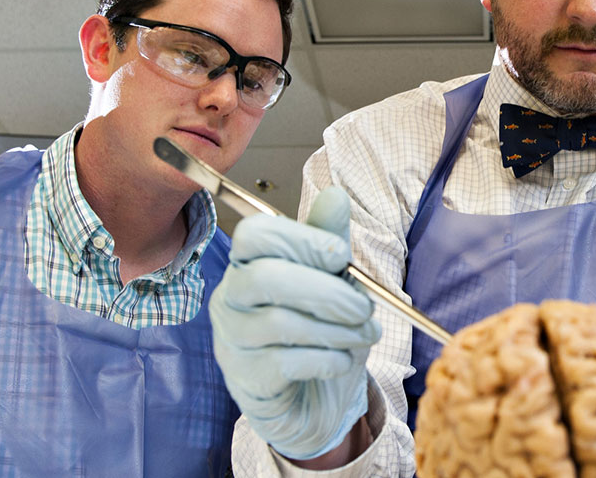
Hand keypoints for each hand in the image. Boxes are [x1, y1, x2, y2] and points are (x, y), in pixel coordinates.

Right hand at [209, 187, 380, 459]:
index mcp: (250, 264)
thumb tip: (335, 194)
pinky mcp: (245, 379)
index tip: (341, 256)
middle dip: (325, 290)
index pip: (254, 235)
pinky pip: (284, 362)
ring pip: (277, 322)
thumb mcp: (334, 282)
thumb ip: (330, 241)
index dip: (300, 239)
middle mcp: (231, 298)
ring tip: (365, 333)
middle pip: (263, 277)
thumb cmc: (322, 332)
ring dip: (335, 327)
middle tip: (364, 306)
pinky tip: (343, 360)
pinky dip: (326, 359)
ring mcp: (232, 340)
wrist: (319, 400)